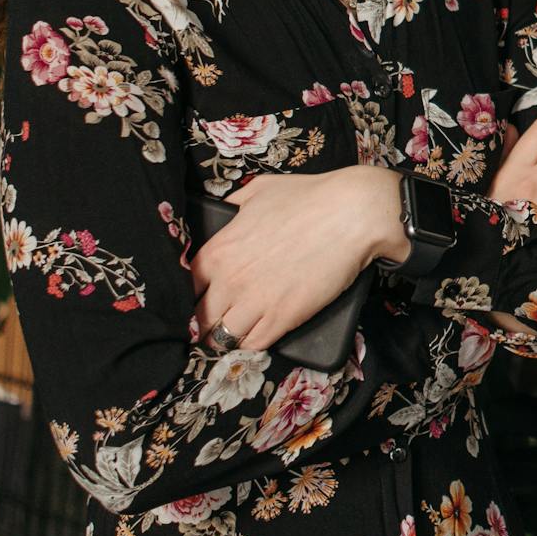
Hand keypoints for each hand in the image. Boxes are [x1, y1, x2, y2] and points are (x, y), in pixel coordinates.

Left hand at [190, 165, 402, 353]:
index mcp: (218, 250)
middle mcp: (230, 280)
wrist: (352, 213)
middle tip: (214, 322)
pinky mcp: (285, 318)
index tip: (200, 299)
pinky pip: (254, 345)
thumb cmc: (309, 196)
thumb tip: (225, 210)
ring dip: (227, 338)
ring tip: (234, 335)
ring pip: (223, 338)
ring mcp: (256, 302)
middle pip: (199, 319)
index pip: (185, 288)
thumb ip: (233, 205)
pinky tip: (256, 336)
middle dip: (204, 323)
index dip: (191, 296)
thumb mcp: (258, 190)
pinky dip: (252, 344)